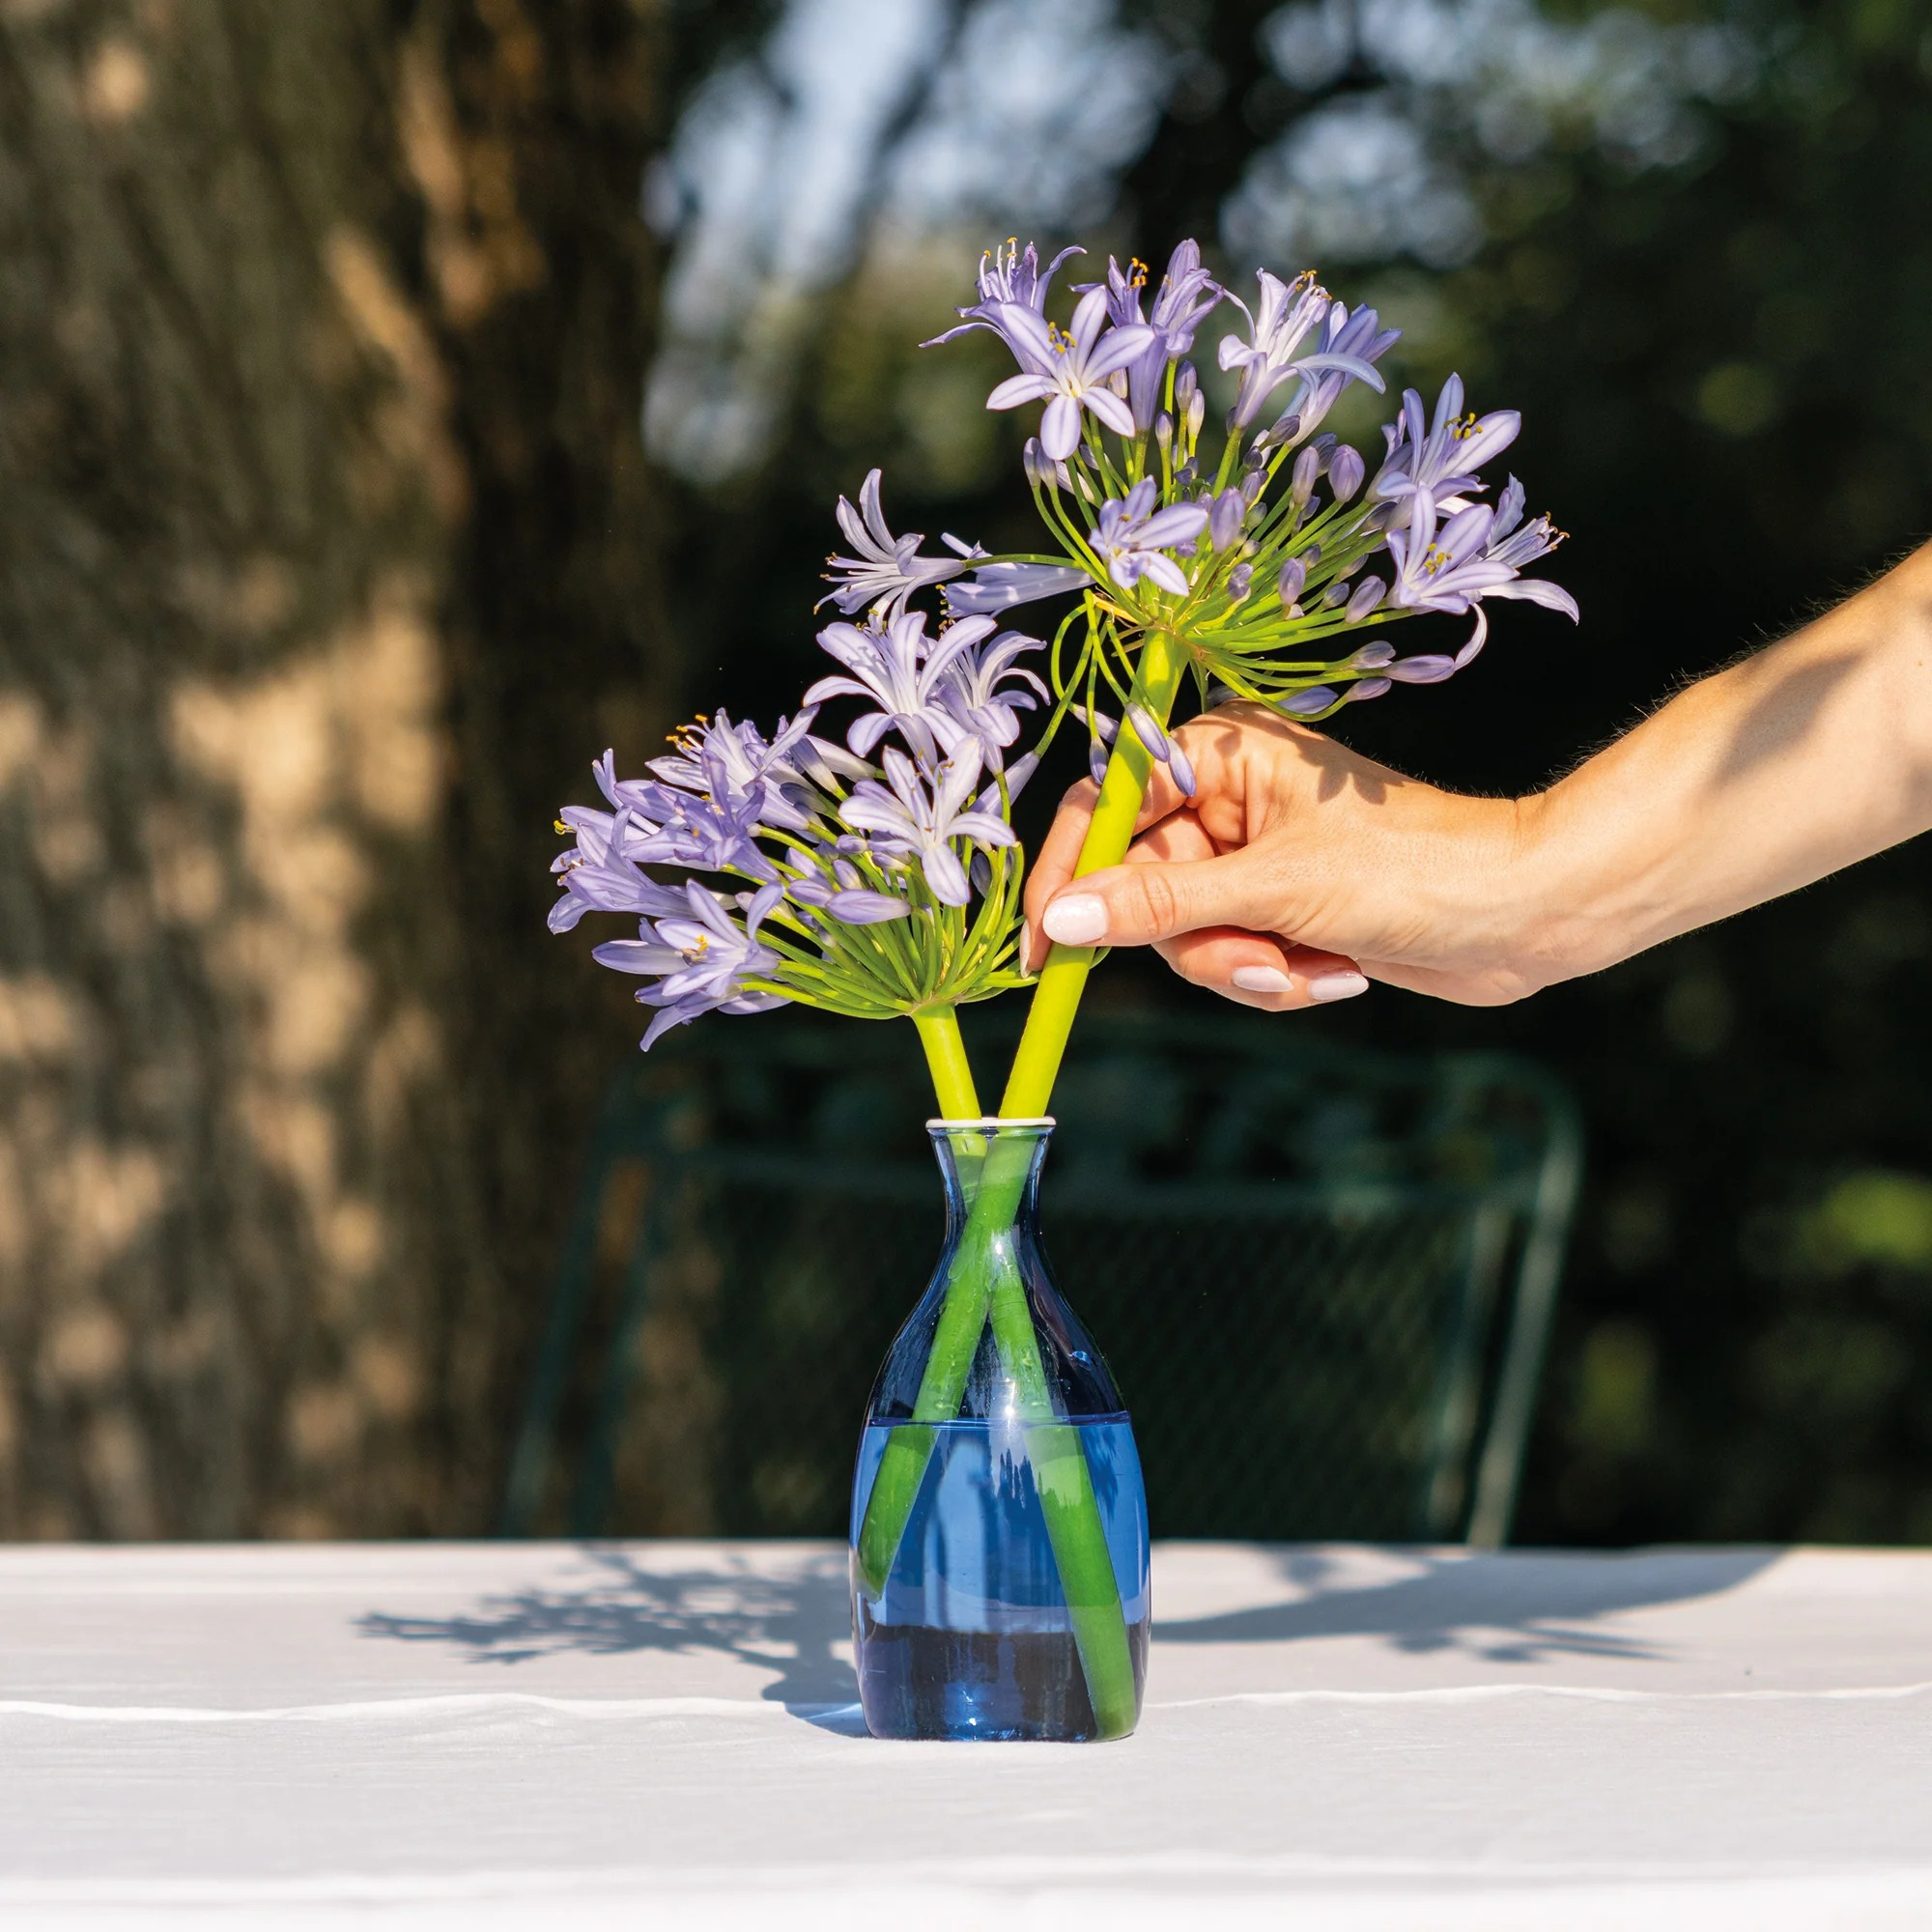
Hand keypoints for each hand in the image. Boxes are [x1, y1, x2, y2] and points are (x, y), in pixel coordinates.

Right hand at [1022, 703, 1544, 1010]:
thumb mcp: (1275, 888)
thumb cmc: (1415, 868)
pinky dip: (1276, 977)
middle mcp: (1224, 798)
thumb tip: (1060, 921)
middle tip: (1261, 961)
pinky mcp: (1278, 907)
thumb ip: (1158, 903)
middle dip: (1203, 942)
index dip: (1068, 879)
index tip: (1043, 952)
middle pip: (1139, 888)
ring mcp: (1250, 857)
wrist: (1526, 912)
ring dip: (1246, 967)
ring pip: (1183, 937)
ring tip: (1310, 967)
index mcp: (1218, 752)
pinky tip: (1335, 970)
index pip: (1101, 808)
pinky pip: (1231, 958)